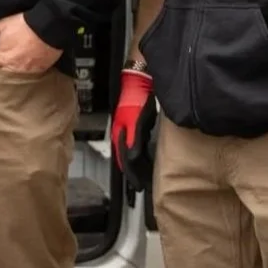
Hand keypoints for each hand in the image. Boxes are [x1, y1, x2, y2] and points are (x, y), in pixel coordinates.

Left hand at [0, 13, 62, 74]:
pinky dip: (31, 66)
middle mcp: (14, 67)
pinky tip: (32, 57)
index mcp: (2, 58)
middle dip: (6, 62)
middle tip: (12, 50)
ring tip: (22, 53)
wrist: (48, 26)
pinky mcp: (41, 68)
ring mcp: (29, 69)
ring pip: (19, 71)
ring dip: (19, 65)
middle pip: (6, 69)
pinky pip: (33, 71)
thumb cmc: (23, 24)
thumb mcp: (2, 25)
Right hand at [111, 68, 154, 195]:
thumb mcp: (136, 122)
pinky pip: (136, 143)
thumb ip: (134, 141)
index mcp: (120, 134)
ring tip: (144, 174)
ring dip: (137, 163)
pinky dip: (140, 153)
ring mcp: (128, 128)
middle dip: (134, 172)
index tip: (137, 187)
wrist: (138, 79)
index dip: (132, 175)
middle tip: (142, 184)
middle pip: (126, 159)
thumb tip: (133, 159)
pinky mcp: (136, 123)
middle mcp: (122, 133)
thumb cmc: (136, 97)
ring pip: (131, 152)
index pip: (124, 161)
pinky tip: (146, 155)